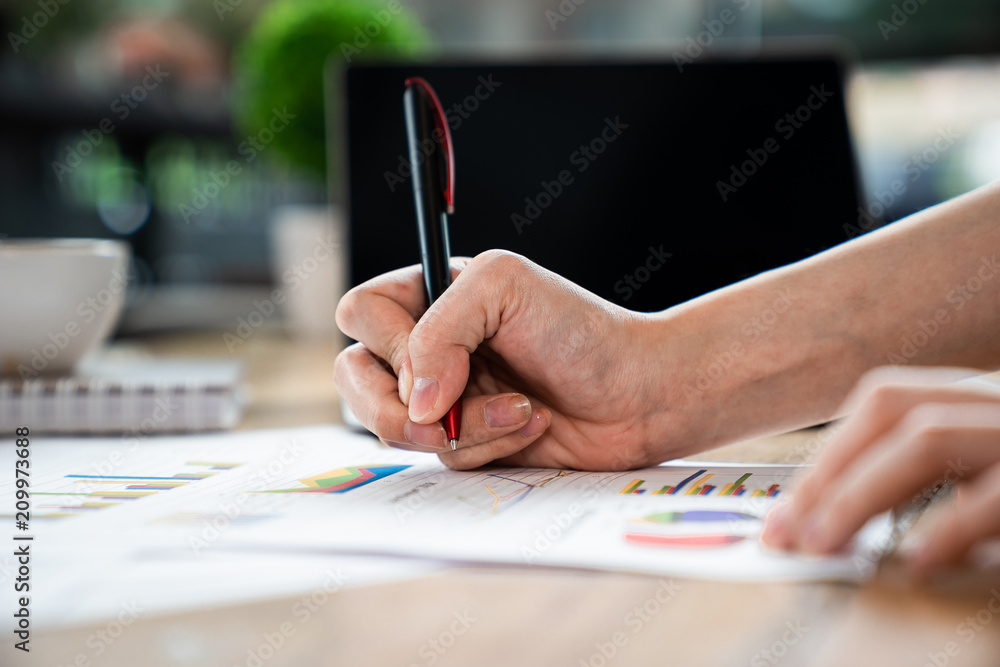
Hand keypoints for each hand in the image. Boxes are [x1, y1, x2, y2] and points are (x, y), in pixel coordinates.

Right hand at [334, 250, 673, 469]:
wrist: (637, 394)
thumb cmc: (580, 329)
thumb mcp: (504, 288)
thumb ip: (439, 329)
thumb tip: (415, 400)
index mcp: (431, 296)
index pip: (360, 313)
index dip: (390, 342)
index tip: (442, 356)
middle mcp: (429, 346)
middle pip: (355, 379)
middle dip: (400, 406)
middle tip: (450, 410)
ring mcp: (445, 397)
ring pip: (400, 427)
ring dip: (466, 425)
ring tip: (521, 408)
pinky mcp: (468, 441)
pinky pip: (444, 458)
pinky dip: (490, 444)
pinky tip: (532, 424)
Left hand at [761, 366, 999, 573]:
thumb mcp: (974, 481)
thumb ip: (915, 488)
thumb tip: (828, 522)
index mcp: (968, 403)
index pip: (879, 406)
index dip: (824, 456)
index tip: (784, 513)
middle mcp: (992, 405)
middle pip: (889, 411)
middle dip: (827, 472)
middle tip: (788, 533)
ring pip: (926, 440)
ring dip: (860, 495)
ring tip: (825, 546)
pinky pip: (993, 496)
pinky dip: (948, 530)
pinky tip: (918, 563)